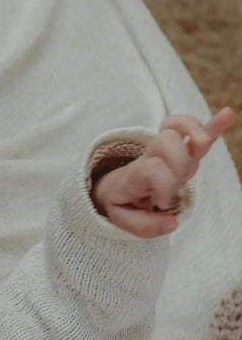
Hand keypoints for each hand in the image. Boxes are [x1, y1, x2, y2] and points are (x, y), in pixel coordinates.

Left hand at [92, 107, 234, 237]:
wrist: (112, 188)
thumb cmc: (121, 202)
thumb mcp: (121, 219)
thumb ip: (144, 226)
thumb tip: (172, 223)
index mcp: (135, 174)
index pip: (153, 169)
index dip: (164, 185)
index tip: (162, 203)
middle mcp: (150, 157)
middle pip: (167, 142)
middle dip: (179, 160)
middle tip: (177, 183)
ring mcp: (164, 151)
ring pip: (178, 130)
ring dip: (195, 133)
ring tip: (201, 142)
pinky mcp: (179, 150)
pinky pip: (192, 131)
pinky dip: (211, 125)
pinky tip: (227, 114)